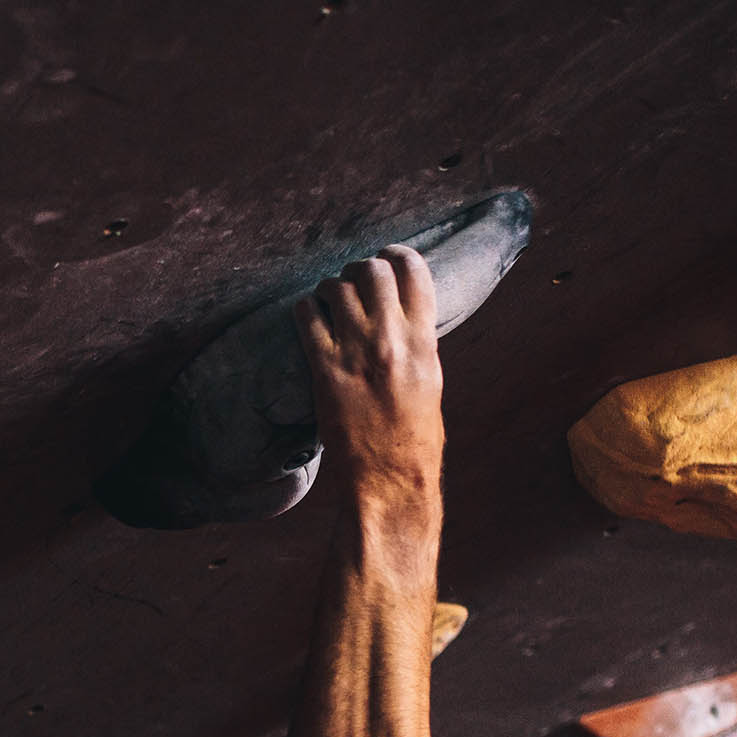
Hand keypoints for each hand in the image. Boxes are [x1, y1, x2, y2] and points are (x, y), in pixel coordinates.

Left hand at [293, 246, 442, 500]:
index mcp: (424, 342)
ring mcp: (356, 354)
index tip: (386, 257)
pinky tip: (309, 316)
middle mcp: (392, 341)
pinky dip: (307, 309)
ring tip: (329, 300)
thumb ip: (417, 343)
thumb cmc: (414, 438)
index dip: (397, 255)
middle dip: (359, 270)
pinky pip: (308, 318)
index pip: (414, 272)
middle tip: (351, 282)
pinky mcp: (325, 371)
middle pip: (372, 271)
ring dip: (330, 288)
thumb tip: (401, 314)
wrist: (390, 481)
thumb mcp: (429, 382)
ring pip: (337, 288)